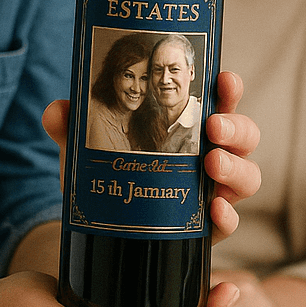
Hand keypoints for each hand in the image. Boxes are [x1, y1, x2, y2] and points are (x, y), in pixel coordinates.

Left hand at [42, 70, 260, 244]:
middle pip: (245, 136)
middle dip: (236, 127)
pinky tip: (215, 210)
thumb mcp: (86, 148)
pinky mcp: (207, 228)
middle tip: (213, 126)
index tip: (225, 78)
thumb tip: (57, 110)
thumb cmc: (108, 174)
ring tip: (213, 164)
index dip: (229, 89)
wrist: (99, 228)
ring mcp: (214, 191)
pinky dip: (228, 215)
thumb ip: (70, 128)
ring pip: (248, 176)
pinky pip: (230, 222)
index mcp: (191, 126)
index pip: (221, 101)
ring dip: (236, 168)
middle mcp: (212, 155)